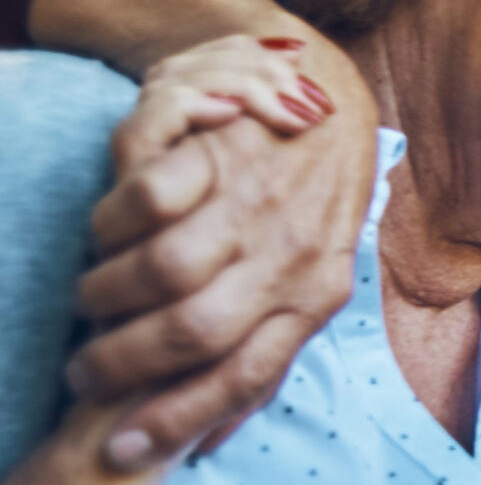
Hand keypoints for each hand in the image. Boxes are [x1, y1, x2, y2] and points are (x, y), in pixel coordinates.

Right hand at [62, 29, 376, 471]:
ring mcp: (261, 195)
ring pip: (163, 264)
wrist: (329, 97)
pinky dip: (112, 220)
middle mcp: (293, 249)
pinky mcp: (225, 143)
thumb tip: (208, 440)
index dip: (176, 419)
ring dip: (108, 291)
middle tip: (86, 364)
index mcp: (316, 293)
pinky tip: (110, 229)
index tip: (119, 449)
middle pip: (193, 327)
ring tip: (96, 293)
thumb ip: (267, 350)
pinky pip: (147, 193)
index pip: (246, 373)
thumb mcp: (307, 280)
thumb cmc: (304, 206)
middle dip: (121, 360)